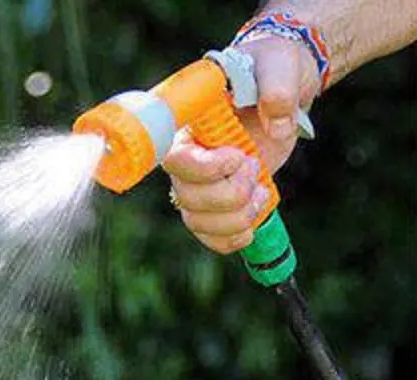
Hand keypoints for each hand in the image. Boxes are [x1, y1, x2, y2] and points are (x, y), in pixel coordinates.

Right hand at [163, 35, 321, 253]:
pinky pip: (209, 235)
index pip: (175, 160)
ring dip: (235, 217)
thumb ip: (277, 86)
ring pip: (198, 220)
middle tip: (255, 166)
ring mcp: (199, 184)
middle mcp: (186, 159)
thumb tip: (276, 125)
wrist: (281, 87)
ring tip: (262, 193)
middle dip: (229, 193)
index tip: (238, 157)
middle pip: (188, 196)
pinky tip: (251, 225)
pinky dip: (230, 239)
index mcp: (190, 125)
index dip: (204, 169)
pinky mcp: (215, 202)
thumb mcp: (279, 64)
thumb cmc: (272, 68)